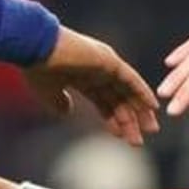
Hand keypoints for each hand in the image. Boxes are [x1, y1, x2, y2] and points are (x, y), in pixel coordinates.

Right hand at [24, 27, 160, 145]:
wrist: (35, 48)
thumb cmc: (37, 67)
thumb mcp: (48, 92)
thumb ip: (59, 102)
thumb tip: (67, 112)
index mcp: (83, 77)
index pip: (103, 101)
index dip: (113, 119)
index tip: (121, 136)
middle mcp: (97, 70)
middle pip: (118, 99)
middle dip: (129, 120)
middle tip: (139, 140)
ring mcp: (105, 64)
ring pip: (127, 91)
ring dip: (140, 110)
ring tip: (151, 129)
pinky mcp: (109, 61)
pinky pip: (131, 79)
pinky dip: (142, 92)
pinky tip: (153, 107)